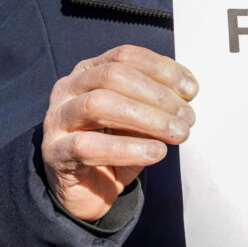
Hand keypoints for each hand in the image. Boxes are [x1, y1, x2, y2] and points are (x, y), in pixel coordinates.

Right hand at [41, 45, 198, 221]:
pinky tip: (156, 152)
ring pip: (98, 104)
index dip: (162, 69)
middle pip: (113, 76)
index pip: (126, 56)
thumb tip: (186, 95)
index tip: (192, 90)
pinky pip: (87, 146)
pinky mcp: (55, 152)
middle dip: (157, 95)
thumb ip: (158, 103)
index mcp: (90, 71)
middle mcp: (69, 88)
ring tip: (177, 134)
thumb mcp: (142, 120)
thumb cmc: (118, 145)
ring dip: (147, 118)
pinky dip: (127, 148)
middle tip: (188, 118)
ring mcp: (57, 119)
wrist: (89, 190)